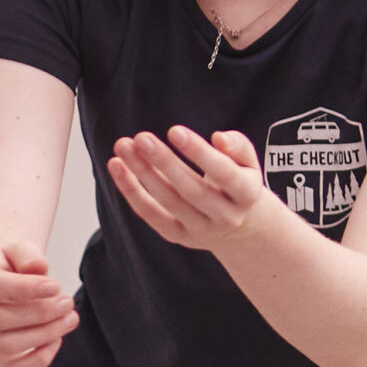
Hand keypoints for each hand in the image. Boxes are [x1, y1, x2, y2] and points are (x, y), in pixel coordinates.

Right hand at [0, 241, 79, 366]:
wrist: (0, 287)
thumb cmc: (12, 267)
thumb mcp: (19, 251)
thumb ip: (27, 255)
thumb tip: (36, 268)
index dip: (24, 288)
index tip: (55, 285)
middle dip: (39, 313)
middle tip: (68, 303)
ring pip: (5, 345)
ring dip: (43, 335)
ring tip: (69, 320)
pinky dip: (38, 361)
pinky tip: (56, 341)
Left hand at [108, 126, 271, 251]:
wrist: (240, 227)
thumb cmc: (238, 183)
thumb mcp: (249, 163)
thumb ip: (238, 146)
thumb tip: (219, 138)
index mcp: (247, 194)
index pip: (224, 173)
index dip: (199, 152)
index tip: (175, 130)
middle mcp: (225, 216)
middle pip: (191, 190)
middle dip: (164, 162)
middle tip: (141, 138)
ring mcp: (201, 230)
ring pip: (167, 201)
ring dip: (142, 173)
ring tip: (124, 147)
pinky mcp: (178, 236)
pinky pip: (150, 214)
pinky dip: (131, 190)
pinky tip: (117, 166)